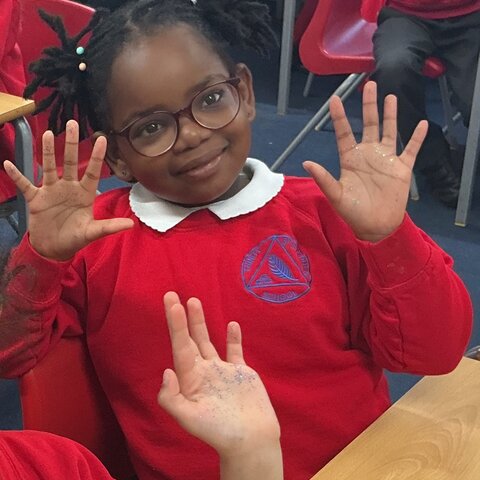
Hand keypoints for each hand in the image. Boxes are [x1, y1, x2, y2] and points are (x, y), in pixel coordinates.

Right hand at [4, 120, 132, 259]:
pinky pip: (25, 185)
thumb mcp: (93, 232)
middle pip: (70, 162)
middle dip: (71, 144)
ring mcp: (51, 192)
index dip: (96, 156)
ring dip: (47, 151)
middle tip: (72, 123)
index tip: (102, 138)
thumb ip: (109, 226)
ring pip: (49, 167)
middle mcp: (68, 188)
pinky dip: (18, 176)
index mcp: (84, 194)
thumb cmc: (75, 238)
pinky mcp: (36, 199)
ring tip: (47, 133)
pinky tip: (8, 164)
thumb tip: (131, 224)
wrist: (54, 249)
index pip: (92, 171)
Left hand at [158, 292, 280, 459]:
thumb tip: (166, 370)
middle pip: (189, 339)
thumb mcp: (189, 419)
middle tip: (172, 295)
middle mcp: (203, 372)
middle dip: (182, 318)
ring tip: (194, 300)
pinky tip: (231, 324)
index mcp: (190, 380)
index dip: (175, 325)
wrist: (252, 441)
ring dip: (201, 322)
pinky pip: (234, 351)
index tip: (171, 303)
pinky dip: (232, 338)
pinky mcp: (241, 373)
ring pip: (208, 341)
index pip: (180, 346)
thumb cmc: (219, 433)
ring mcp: (222, 371)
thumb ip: (172, 398)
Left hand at [303, 81, 427, 241]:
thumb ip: (324, 178)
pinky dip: (416, 137)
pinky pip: (411, 149)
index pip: (343, 133)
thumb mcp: (336, 195)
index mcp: (350, 159)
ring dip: (390, 114)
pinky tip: (421, 123)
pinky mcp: (402, 168)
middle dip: (369, 105)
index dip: (339, 116)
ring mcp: (386, 159)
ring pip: (388, 130)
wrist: (375, 226)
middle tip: (369, 84)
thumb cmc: (353, 212)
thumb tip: (306, 163)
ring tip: (390, 96)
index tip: (334, 98)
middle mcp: (368, 154)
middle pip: (368, 124)